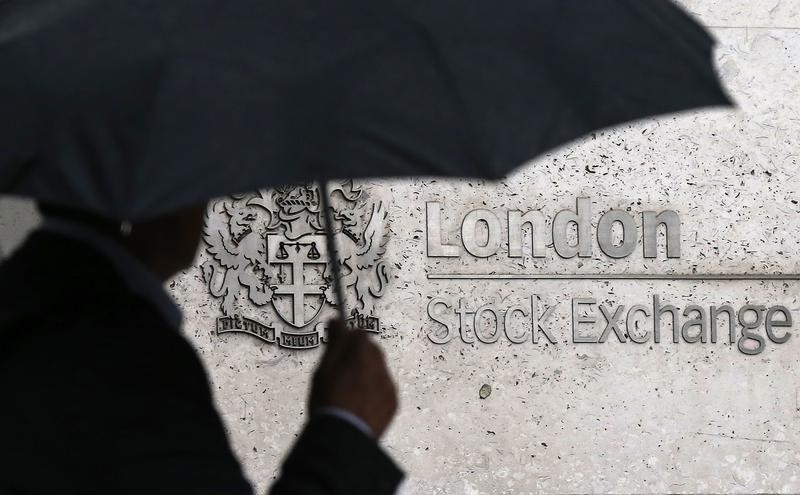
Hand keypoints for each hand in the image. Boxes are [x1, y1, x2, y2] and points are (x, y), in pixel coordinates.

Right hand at [308, 320, 397, 438]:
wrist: (344, 437)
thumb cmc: (329, 402)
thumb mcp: (323, 369)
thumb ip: (334, 343)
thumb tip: (336, 321)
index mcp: (361, 353)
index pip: (358, 334)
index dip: (346, 339)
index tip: (337, 346)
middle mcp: (379, 365)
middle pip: (372, 350)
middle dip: (359, 355)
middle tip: (342, 370)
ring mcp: (388, 385)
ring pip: (379, 369)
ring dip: (368, 373)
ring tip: (350, 391)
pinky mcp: (393, 402)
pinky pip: (384, 388)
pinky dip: (375, 391)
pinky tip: (360, 402)